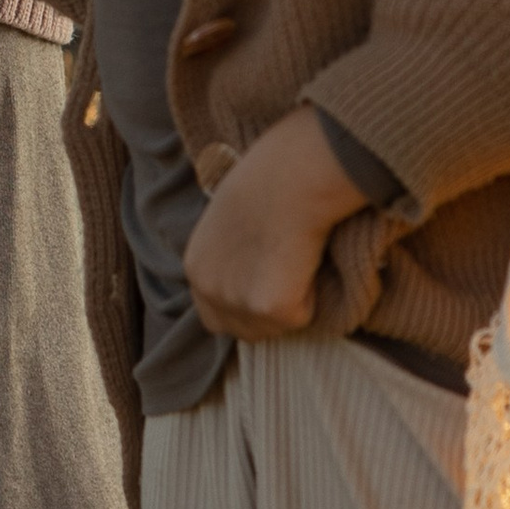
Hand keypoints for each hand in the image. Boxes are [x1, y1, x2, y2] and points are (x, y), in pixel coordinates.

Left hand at [182, 107, 371, 341]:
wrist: (289, 177)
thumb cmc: (269, 181)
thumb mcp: (230, 218)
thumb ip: (231, 252)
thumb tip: (255, 265)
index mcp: (195, 266)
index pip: (213, 313)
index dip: (244, 304)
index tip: (268, 287)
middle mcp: (208, 291)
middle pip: (242, 331)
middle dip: (266, 315)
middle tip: (291, 280)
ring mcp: (238, 303)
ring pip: (274, 328)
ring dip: (292, 305)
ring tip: (299, 259)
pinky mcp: (273, 309)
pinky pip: (304, 317)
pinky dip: (314, 296)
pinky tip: (309, 259)